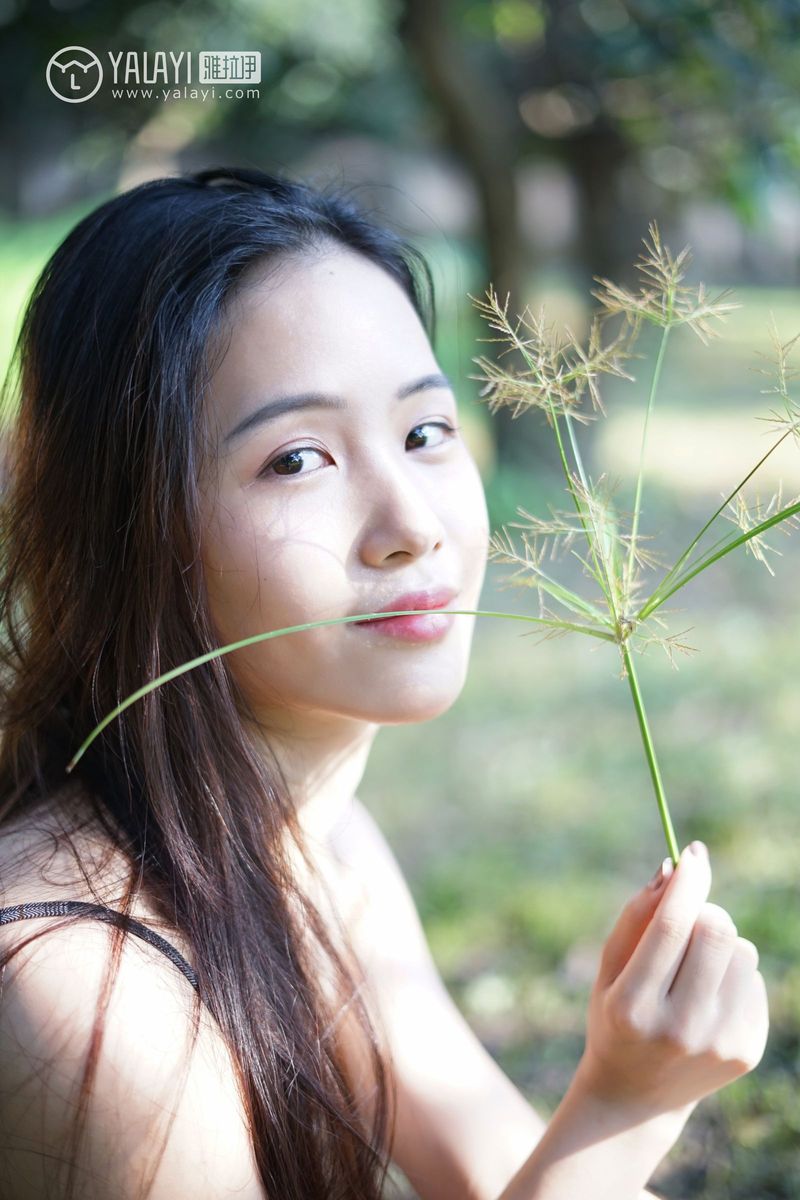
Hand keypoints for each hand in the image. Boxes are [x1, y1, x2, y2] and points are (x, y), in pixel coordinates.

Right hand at [574, 841, 767, 1131]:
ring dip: (720, 945)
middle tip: (688, 919)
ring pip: (742, 951)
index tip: (694, 854)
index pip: (670, 928)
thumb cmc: (615, 1014)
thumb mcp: (609, 968)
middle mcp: (678, 1028)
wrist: (636, 1095)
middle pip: (716, 932)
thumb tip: (672, 869)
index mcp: (632, 1006)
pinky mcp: (746, 1051)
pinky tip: (708, 1000)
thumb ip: (635, 917)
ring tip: (695, 970)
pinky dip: (733, 975)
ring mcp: (718, 1044)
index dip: (686, 884)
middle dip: (704, 911)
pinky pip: (754, 980)